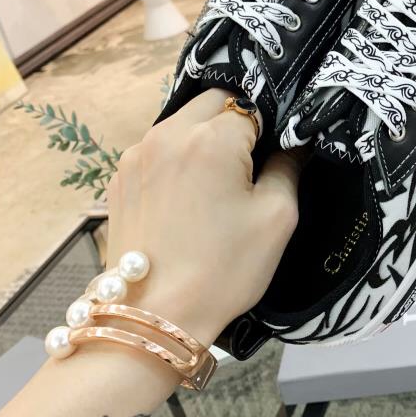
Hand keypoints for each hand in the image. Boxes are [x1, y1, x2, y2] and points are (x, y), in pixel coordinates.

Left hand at [104, 88, 299, 345]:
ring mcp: (137, 153)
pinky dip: (178, 155)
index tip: (276, 152)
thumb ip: (289, 167)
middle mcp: (168, 133)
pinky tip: (187, 193)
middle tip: (249, 161)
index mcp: (211, 139)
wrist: (154, 315)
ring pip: (183, 120)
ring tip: (217, 179)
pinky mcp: (120, 175)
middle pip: (212, 101)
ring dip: (204, 135)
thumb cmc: (224, 269)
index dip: (270, 125)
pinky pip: (158, 146)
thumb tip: (295, 143)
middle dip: (236, 120)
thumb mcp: (276, 218)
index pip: (252, 105)